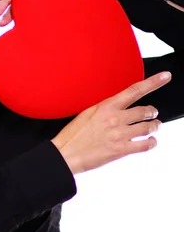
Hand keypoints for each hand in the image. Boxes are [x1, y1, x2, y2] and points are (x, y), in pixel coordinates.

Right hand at [51, 71, 171, 174]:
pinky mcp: (121, 150)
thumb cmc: (72, 135)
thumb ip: (104, 109)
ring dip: (154, 126)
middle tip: (153, 114)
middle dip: (152, 112)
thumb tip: (116, 107)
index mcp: (106, 106)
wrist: (66, 154)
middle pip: (144, 111)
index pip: (135, 90)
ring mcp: (120, 134)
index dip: (153, 82)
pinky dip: (152, 142)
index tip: (165, 77)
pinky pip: (145, 145)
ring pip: (148, 127)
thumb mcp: (87, 113)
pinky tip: (151, 141)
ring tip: (155, 126)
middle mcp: (116, 118)